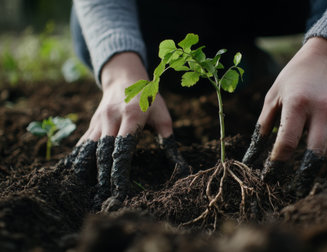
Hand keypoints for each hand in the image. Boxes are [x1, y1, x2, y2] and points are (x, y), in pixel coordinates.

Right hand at [62, 53, 189, 210]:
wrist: (125, 77)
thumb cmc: (149, 98)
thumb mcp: (163, 115)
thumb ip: (168, 140)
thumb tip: (181, 167)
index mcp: (132, 116)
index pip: (124, 146)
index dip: (120, 168)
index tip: (120, 188)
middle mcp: (112, 118)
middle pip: (104, 150)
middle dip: (102, 176)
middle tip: (103, 197)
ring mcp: (99, 121)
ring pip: (89, 148)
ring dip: (86, 171)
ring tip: (84, 192)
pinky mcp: (92, 124)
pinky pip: (83, 144)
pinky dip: (78, 160)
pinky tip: (73, 175)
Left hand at [243, 37, 326, 195]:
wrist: (323, 61)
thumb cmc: (291, 80)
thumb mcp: (272, 97)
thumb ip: (263, 126)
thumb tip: (252, 156)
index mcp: (297, 102)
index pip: (288, 141)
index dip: (278, 163)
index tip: (269, 176)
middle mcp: (322, 109)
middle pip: (315, 152)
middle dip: (302, 175)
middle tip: (291, 190)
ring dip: (318, 171)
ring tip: (305, 183)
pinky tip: (323, 173)